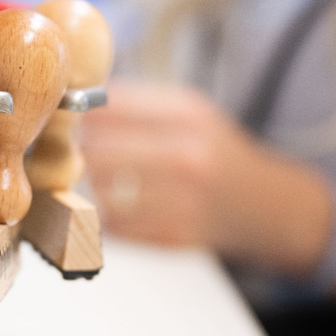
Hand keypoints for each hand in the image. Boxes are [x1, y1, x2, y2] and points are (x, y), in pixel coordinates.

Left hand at [81, 80, 273, 248]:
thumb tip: (72, 98)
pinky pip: (115, 225)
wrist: (265, 204)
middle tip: (75, 149)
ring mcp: (182, 202)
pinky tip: (121, 204)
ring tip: (99, 177)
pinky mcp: (174, 237)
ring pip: (100, 191)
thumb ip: (134, 102)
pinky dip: (109, 214)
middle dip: (79, 149)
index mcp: (187, 117)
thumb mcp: (189, 110)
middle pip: (96, 151)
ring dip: (92, 185)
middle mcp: (186, 159)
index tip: (70, 115)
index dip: (80, 112)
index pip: (106, 108)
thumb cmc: (216, 151)